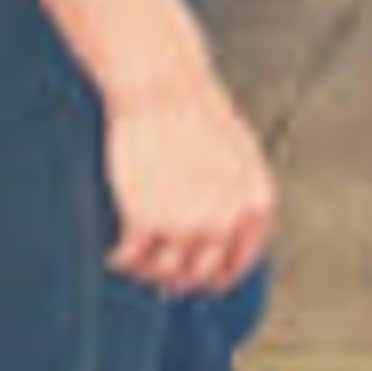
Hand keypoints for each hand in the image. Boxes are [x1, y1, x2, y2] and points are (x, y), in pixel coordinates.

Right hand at [106, 73, 278, 296]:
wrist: (166, 93)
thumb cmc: (199, 116)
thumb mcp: (240, 157)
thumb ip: (235, 197)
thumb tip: (223, 231)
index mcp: (256, 205)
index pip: (242, 263)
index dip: (219, 276)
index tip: (200, 278)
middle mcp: (226, 222)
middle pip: (202, 276)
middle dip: (181, 277)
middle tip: (160, 270)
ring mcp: (186, 225)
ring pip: (165, 274)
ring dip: (148, 271)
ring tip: (137, 258)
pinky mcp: (145, 221)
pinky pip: (130, 259)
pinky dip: (121, 260)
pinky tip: (115, 252)